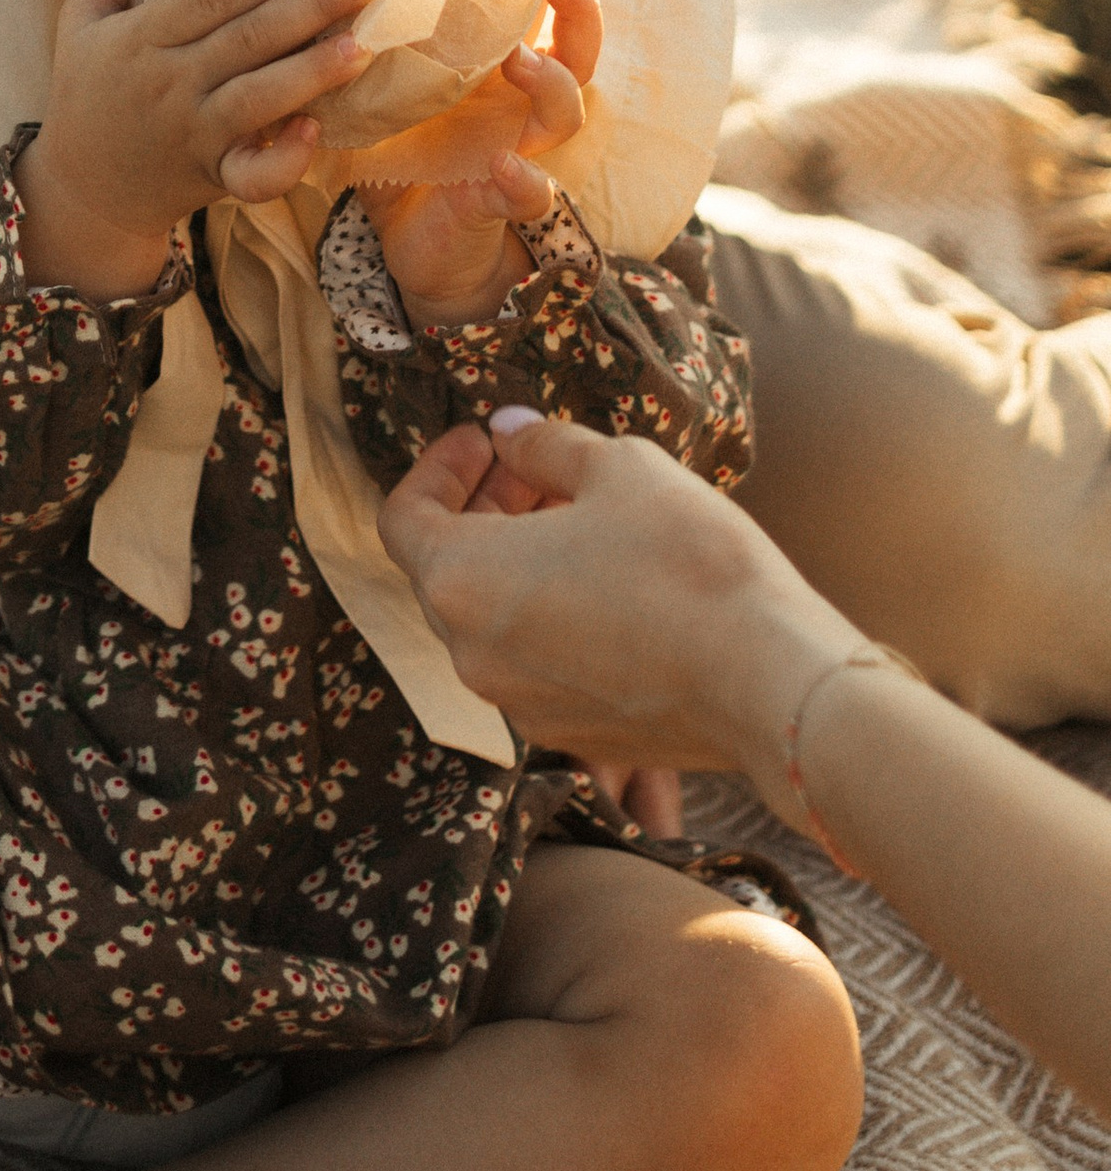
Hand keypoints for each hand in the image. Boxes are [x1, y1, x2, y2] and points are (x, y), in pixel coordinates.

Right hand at [15, 0, 369, 296]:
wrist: (84, 186)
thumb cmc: (87, 92)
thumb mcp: (77, 21)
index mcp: (139, 38)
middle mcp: (170, 83)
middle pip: (245, 39)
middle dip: (307, 7)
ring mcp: (194, 132)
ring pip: (259, 98)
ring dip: (313, 71)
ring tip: (360, 45)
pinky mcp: (213, 176)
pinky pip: (253, 175)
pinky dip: (285, 159)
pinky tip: (315, 129)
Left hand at [371, 0, 601, 326]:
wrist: (410, 244)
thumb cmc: (402, 152)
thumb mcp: (391, 91)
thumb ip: (379, 45)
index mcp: (494, 75)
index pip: (541, 19)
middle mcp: (518, 108)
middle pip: (576, 56)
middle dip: (578, 17)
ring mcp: (519, 152)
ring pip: (564, 114)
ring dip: (547, 82)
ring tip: (517, 60)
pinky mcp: (501, 203)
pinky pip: (530, 192)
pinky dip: (523, 178)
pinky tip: (503, 163)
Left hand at [379, 410, 856, 796]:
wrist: (768, 679)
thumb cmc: (686, 562)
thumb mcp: (616, 467)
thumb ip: (544, 445)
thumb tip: (510, 433)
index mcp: (462, 582)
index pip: (402, 518)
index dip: (438, 469)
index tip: (485, 443)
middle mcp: (473, 656)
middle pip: (444, 570)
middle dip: (481, 510)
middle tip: (535, 471)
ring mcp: (521, 706)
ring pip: (490, 621)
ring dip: (516, 564)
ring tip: (579, 523)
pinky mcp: (572, 737)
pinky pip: (535, 666)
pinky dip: (548, 618)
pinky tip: (609, 587)